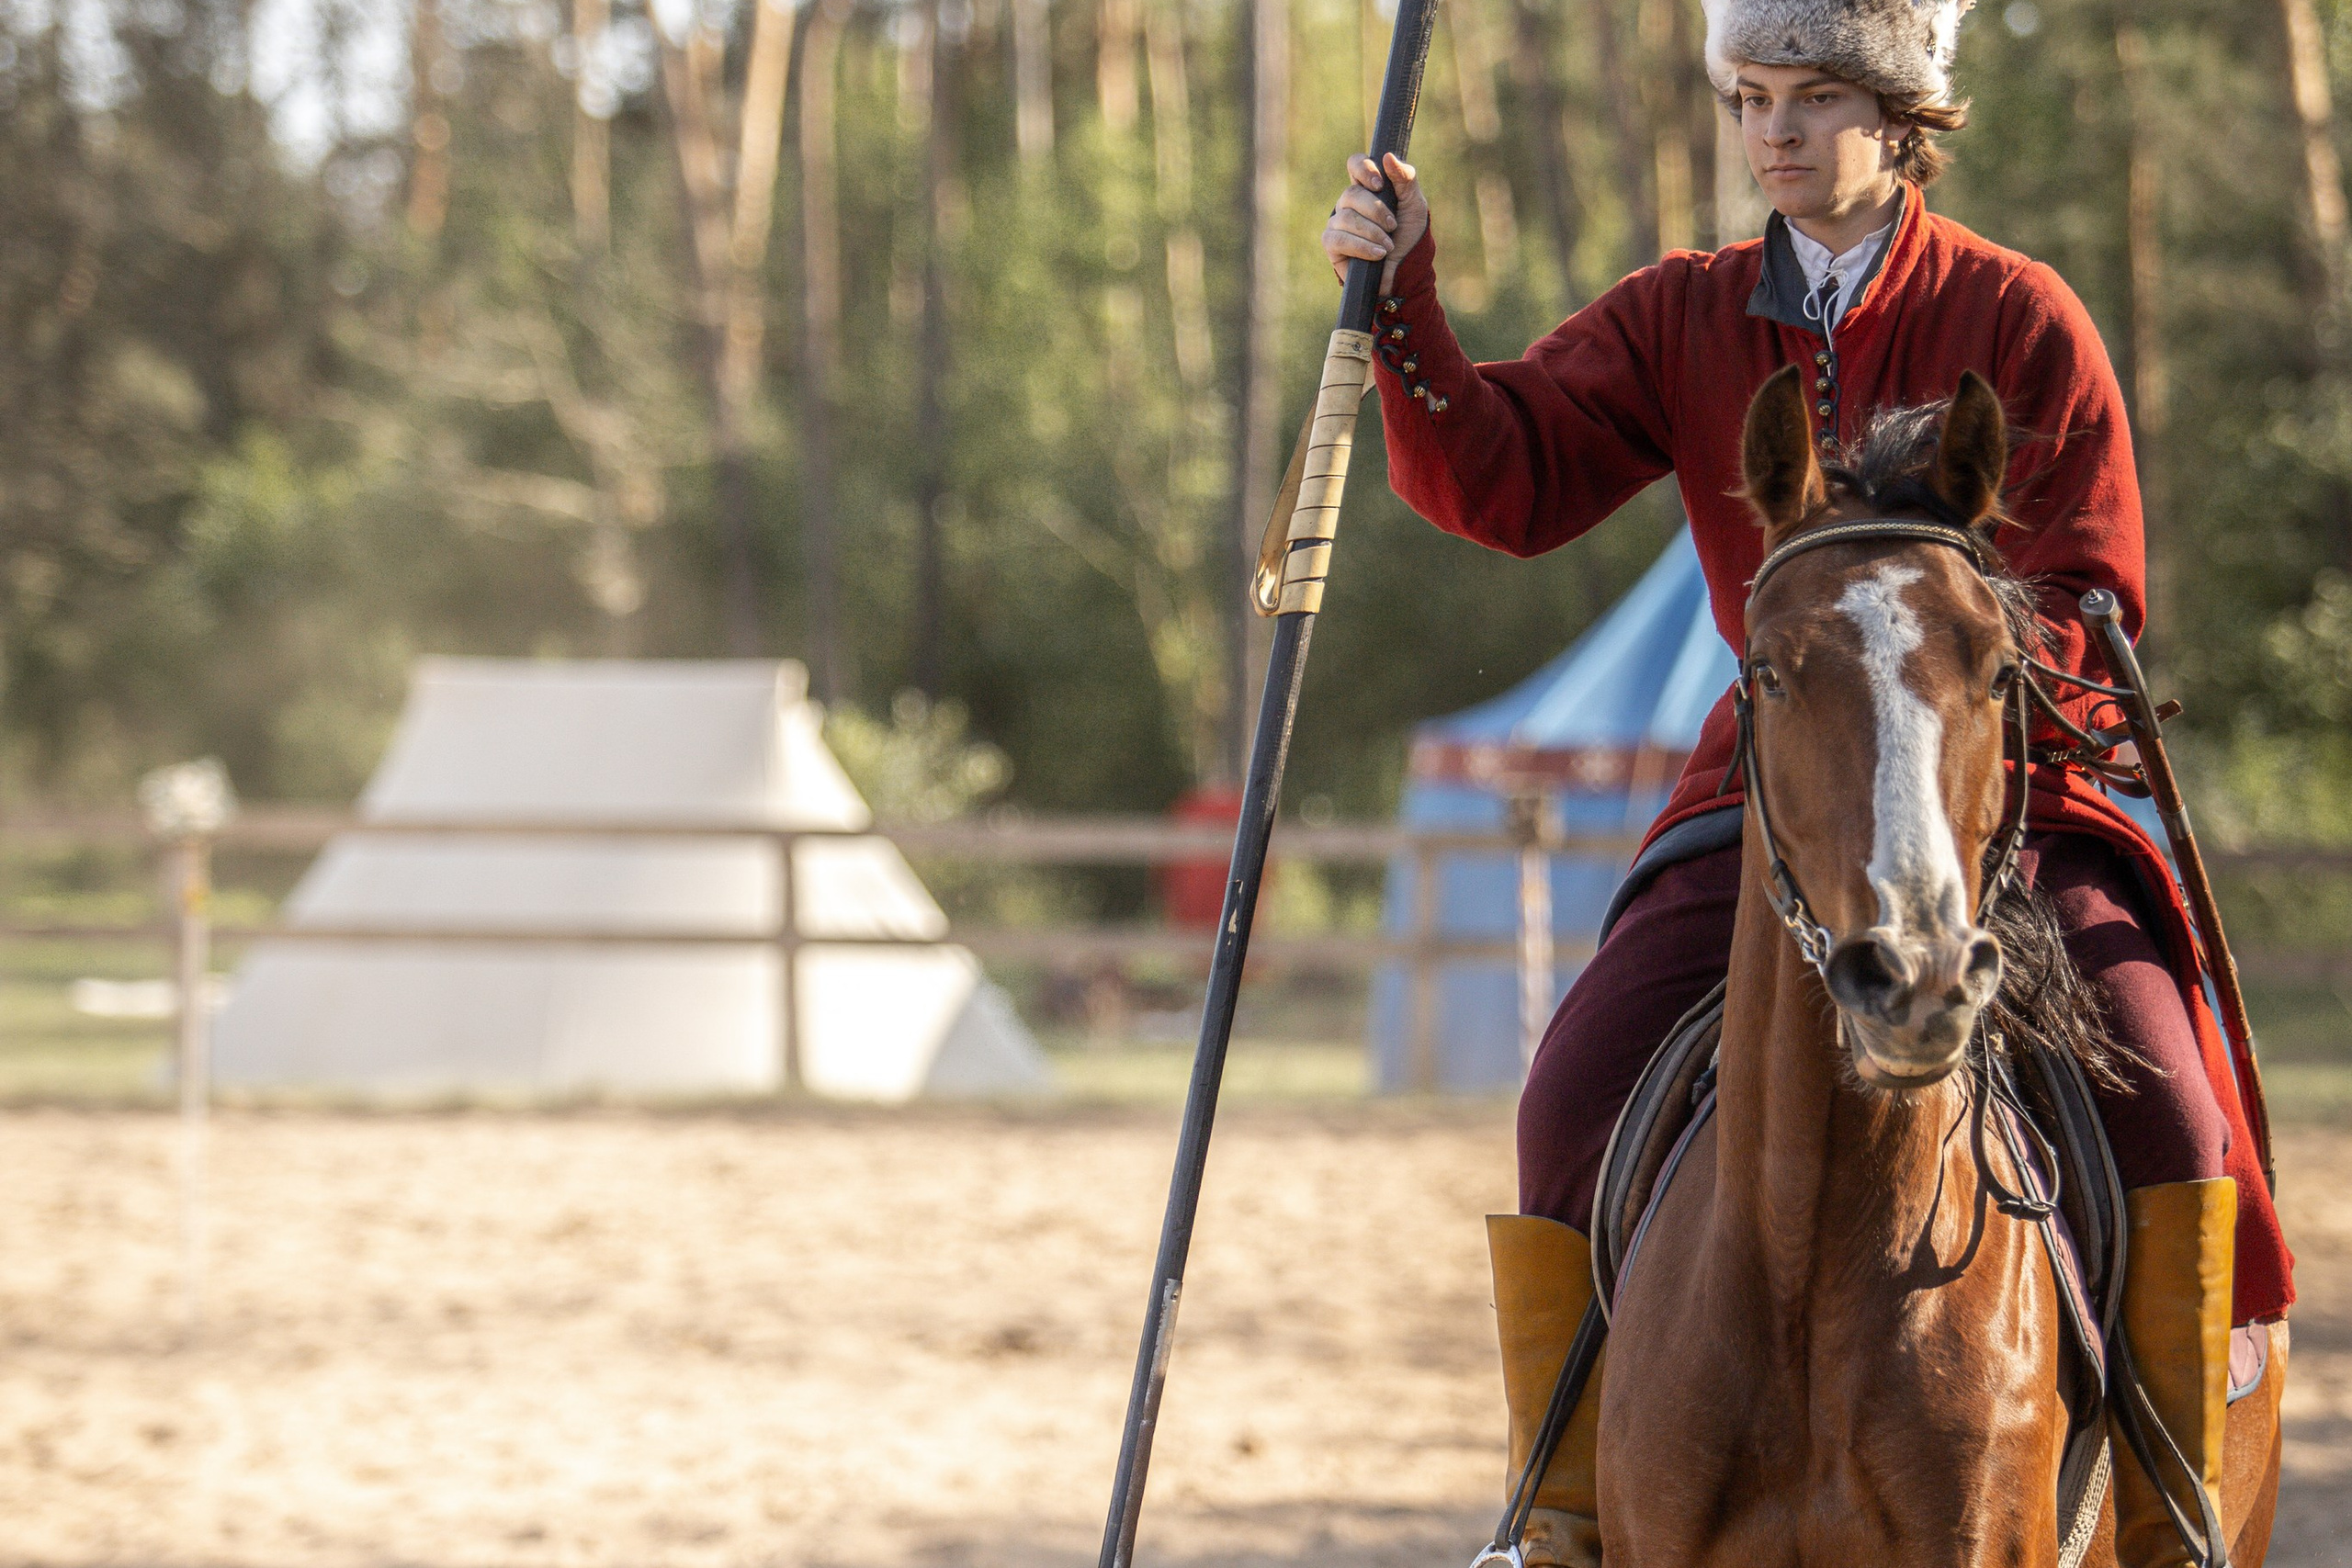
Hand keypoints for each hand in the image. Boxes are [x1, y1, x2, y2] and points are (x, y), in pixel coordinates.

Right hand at [1320, 152, 1427, 293]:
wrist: (1405, 271)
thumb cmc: (1409, 237)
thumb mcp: (1414, 206)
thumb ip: (1405, 179)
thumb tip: (1388, 156)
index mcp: (1367, 187)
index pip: (1355, 164)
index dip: (1363, 168)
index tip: (1379, 184)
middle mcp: (1349, 203)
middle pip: (1352, 193)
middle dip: (1376, 210)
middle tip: (1393, 226)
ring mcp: (1338, 222)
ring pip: (1346, 217)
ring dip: (1372, 232)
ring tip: (1388, 246)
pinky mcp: (1331, 244)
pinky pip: (1339, 239)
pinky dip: (1362, 247)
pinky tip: (1377, 255)